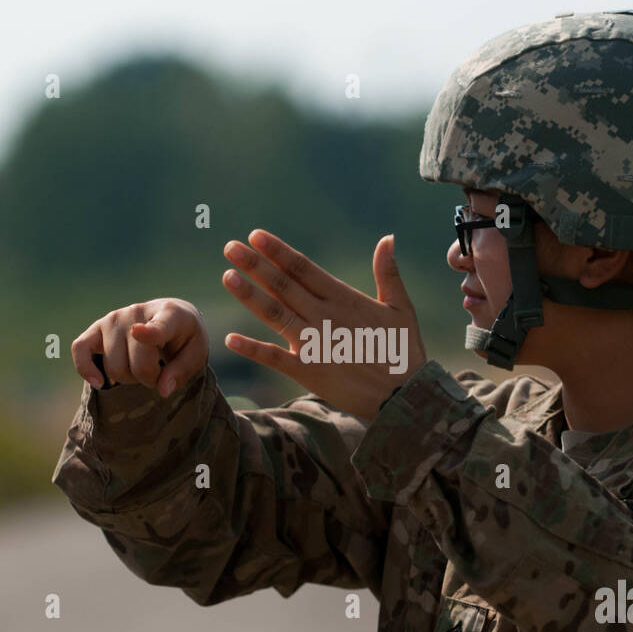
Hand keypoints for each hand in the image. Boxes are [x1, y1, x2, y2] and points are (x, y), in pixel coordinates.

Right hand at [70, 298, 207, 396]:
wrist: (170, 317)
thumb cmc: (184, 339)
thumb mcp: (196, 354)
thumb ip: (181, 372)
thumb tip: (162, 390)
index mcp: (170, 315)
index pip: (158, 327)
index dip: (149, 333)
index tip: (137, 332)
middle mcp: (137, 313)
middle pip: (137, 364)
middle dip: (150, 379)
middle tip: (159, 372)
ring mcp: (113, 319)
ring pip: (114, 367)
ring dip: (129, 378)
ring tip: (140, 367)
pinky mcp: (96, 329)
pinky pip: (79, 349)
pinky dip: (85, 368)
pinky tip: (100, 383)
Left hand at [220, 229, 426, 419]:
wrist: (405, 396)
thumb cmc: (404, 351)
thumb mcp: (401, 308)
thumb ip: (388, 273)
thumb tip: (388, 238)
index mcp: (345, 299)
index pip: (304, 268)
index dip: (278, 251)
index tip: (256, 235)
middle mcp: (325, 316)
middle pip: (284, 285)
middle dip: (255, 265)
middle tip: (230, 247)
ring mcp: (315, 343)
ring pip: (276, 314)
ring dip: (250, 295)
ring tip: (227, 276)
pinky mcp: (309, 371)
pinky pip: (275, 358)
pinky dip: (253, 349)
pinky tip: (230, 339)